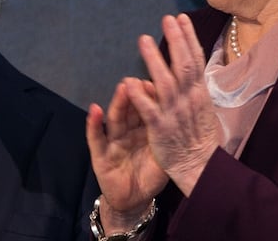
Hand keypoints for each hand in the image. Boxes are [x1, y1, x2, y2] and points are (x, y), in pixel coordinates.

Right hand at [86, 79, 168, 228]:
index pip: (147, 108)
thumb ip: (167, 132)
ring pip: (115, 119)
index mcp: (144, 129)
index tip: (157, 80)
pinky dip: (93, 124)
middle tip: (139, 78)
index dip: (150, 95)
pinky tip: (94, 110)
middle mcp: (127, 131)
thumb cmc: (149, 173)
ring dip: (118, 103)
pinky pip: (96, 139)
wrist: (134, 200)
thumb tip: (184, 107)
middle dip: (134, 93)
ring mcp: (113, 141)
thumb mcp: (162, 151)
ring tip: (123, 87)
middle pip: (131, 109)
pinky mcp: (100, 155)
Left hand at [125, 14, 220, 195]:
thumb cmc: (200, 137)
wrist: (200, 167)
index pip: (196, 60)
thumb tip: (192, 66)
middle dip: (176, 40)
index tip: (181, 18)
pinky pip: (149, 109)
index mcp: (200, 93)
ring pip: (165, 82)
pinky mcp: (161, 128)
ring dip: (154, 60)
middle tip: (166, 19)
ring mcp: (175, 113)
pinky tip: (129, 82)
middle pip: (183, 65)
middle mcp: (189, 99)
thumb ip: (195, 87)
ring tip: (143, 40)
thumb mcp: (204, 107)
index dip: (188, 38)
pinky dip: (140, 95)